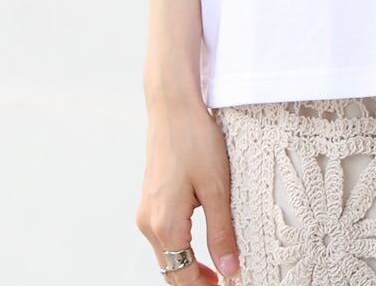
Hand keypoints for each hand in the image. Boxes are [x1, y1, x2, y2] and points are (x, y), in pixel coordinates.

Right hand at [135, 95, 240, 283]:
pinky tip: (200, 238)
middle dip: (194, 279)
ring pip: (165, 253)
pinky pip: (162, 235)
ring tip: (217, 262)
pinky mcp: (150, 200)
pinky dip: (179, 246)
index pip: (181, 274)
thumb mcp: (216, 188)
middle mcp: (148, 222)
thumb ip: (221, 232)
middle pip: (170, 268)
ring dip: (186, 263)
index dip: (203, 285)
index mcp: (164, 224)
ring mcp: (146, 211)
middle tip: (225, 276)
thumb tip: (229, 269)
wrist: (173, 107)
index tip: (227, 283)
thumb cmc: (196, 141)